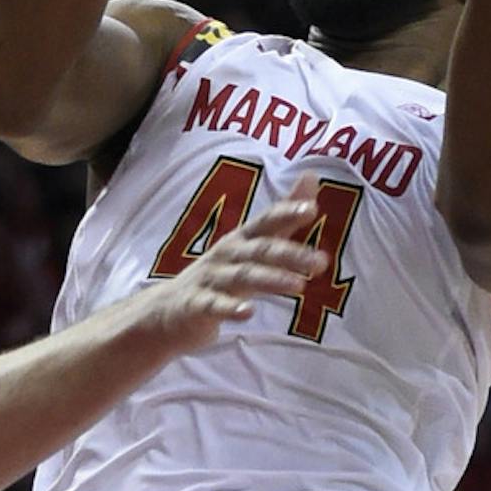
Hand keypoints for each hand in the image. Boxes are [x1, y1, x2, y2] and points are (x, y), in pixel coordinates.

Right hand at [139, 185, 328, 347]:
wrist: (169, 310)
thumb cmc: (218, 275)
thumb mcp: (251, 246)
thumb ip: (283, 218)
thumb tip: (311, 177)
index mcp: (242, 240)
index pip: (266, 221)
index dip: (287, 212)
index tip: (312, 209)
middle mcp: (227, 254)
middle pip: (260, 250)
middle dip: (291, 254)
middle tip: (321, 262)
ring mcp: (210, 279)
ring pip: (242, 276)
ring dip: (270, 279)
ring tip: (299, 286)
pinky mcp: (196, 306)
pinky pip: (213, 306)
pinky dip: (230, 309)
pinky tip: (248, 313)